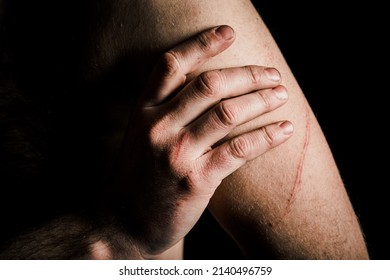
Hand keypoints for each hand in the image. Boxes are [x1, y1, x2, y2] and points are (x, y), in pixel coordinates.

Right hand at [112, 25, 292, 257]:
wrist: (123, 222)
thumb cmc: (138, 176)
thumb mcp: (140, 135)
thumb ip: (165, 109)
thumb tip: (205, 86)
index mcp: (142, 111)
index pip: (171, 65)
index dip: (201, 43)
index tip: (229, 32)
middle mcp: (157, 127)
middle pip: (209, 84)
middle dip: (247, 73)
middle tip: (272, 73)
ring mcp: (176, 155)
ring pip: (227, 113)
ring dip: (261, 99)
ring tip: (282, 94)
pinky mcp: (195, 181)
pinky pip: (238, 150)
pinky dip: (267, 137)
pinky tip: (285, 130)